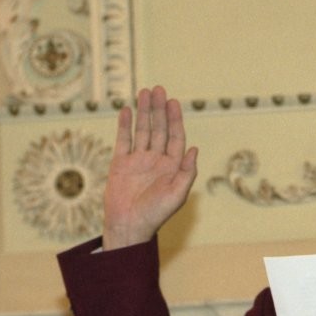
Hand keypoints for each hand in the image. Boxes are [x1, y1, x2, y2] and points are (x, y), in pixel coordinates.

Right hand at [102, 86, 197, 249]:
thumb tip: (194, 149)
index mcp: (172, 166)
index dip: (175, 119)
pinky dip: (124, 125)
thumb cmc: (156, 214)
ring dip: (144, 112)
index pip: (175, 137)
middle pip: (159, 129)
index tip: (173, 102)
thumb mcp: (177, 194)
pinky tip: (126, 110)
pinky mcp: (120, 163)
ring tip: (144, 92)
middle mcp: (156, 160)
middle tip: (158, 89)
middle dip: (159, 110)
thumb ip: (187, 172)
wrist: (129, 226)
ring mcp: (138, 160)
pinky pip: (123, 140)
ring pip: (142, 131)